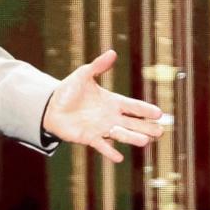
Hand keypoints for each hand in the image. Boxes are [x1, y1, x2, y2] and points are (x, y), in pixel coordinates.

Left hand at [42, 50, 163, 162]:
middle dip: (146, 127)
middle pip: (133, 123)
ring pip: (121, 134)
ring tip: (145, 141)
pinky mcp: (89, 138)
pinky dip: (110, 152)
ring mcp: (101, 129)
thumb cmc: (68, 91)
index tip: (159, 113)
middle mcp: (110, 117)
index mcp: (112, 102)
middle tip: (160, 131)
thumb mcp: (83, 75)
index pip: (133, 106)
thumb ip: (98, 66)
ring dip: (132, 138)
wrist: (50, 107)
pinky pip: (102, 146)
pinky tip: (119, 157)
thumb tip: (112, 52)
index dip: (145, 109)